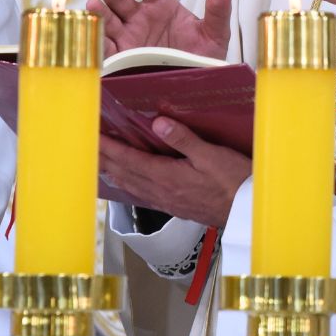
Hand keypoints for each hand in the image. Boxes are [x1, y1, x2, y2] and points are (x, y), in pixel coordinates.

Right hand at [87, 0, 230, 58]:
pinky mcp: (120, 60)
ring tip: (93, 5)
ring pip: (109, 20)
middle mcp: (140, 19)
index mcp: (162, 6)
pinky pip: (105, 48)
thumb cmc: (203, 59)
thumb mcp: (214, 36)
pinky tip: (95, 34)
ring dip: (100, 12)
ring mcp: (127, 38)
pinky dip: (98, 41)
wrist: (193, 90)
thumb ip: (217, 12)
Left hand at [99, 118, 250, 228]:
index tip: (93, 135)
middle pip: (125, 173)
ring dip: (113, 172)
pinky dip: (129, 185)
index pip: (130, 159)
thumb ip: (184, 139)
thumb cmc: (234, 181)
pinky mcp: (175, 207)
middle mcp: (162, 191)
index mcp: (168, 176)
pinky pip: (143, 195)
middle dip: (105, 158)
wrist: (247, 212)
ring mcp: (167, 201)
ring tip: (99, 163)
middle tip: (87, 145)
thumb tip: (157, 123)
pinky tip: (126, 183)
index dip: (109, 147)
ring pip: (132, 185)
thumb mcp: (212, 155)